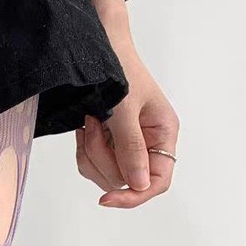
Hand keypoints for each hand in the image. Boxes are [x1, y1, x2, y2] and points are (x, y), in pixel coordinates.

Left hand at [76, 0, 179, 208]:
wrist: (97, 46)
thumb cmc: (119, 68)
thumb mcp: (125, 109)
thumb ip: (132, 148)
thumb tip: (139, 185)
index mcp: (163, 134)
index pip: (157, 181)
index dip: (135, 196)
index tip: (107, 199)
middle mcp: (147, 143)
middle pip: (123, 179)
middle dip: (102, 158)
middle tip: (94, 127)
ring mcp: (124, 144)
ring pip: (103, 173)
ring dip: (89, 152)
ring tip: (90, 122)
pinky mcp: (105, 141)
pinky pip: (90, 162)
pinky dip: (82, 148)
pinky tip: (85, 124)